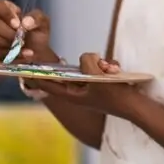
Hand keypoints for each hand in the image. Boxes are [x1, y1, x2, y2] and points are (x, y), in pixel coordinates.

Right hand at [0, 0, 56, 62]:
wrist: (38, 54)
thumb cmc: (37, 34)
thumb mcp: (43, 23)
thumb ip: (37, 18)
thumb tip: (25, 22)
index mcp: (7, 10)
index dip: (5, 13)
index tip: (18, 24)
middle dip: (8, 32)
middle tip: (22, 39)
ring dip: (6, 43)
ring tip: (21, 47)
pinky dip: (7, 53)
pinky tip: (20, 54)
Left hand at [23, 53, 144, 119]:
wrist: (136, 106)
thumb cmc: (115, 96)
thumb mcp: (98, 77)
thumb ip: (86, 64)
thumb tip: (86, 57)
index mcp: (71, 95)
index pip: (48, 83)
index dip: (38, 72)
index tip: (27, 61)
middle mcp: (77, 91)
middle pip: (70, 71)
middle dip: (84, 63)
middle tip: (97, 62)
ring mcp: (89, 86)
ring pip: (87, 66)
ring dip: (99, 64)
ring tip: (111, 68)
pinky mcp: (101, 82)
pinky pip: (99, 68)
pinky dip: (107, 67)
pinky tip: (116, 69)